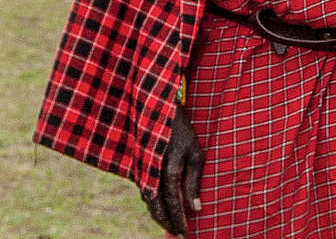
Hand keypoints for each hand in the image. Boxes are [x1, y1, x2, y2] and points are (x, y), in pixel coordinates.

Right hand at [142, 105, 203, 235]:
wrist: (158, 109)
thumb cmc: (183, 132)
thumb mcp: (196, 153)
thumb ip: (194, 182)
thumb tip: (196, 208)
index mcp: (169, 170)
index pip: (173, 204)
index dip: (179, 220)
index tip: (185, 233)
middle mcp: (153, 173)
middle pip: (158, 207)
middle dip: (167, 223)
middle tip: (178, 235)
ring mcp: (143, 169)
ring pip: (148, 201)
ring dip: (158, 215)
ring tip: (170, 226)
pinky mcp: (139, 165)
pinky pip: (144, 190)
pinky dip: (151, 202)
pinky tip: (159, 207)